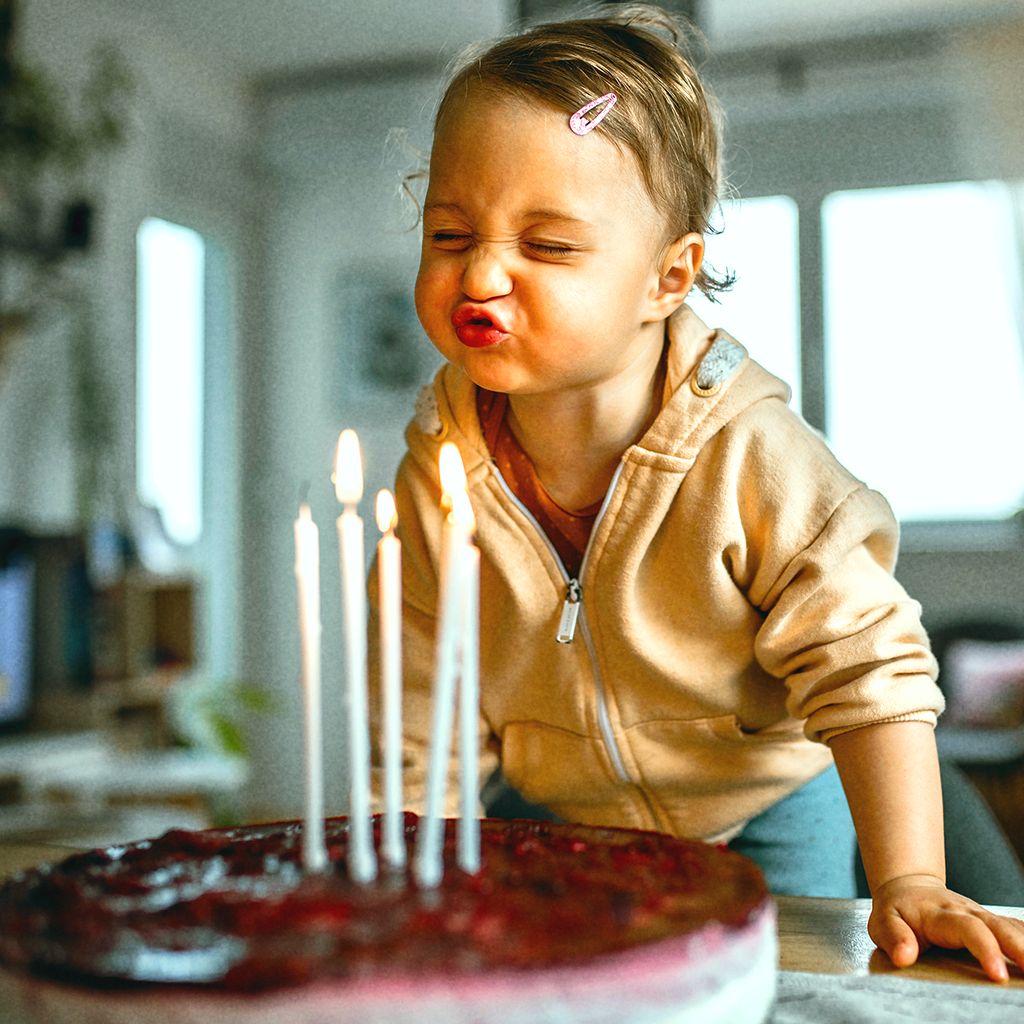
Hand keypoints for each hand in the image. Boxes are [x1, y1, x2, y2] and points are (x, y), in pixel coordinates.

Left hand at [869, 874, 1023, 981]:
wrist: (907, 888)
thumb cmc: (897, 910)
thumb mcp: (884, 920)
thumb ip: (894, 937)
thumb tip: (904, 956)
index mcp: (940, 914)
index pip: (968, 929)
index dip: (985, 949)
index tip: (998, 974)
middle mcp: (966, 911)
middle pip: (999, 927)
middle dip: (1020, 949)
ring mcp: (981, 915)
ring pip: (1012, 927)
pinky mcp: (991, 922)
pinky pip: (1016, 928)